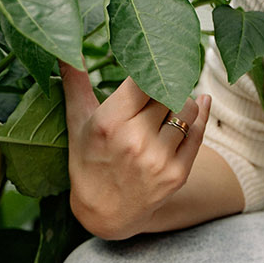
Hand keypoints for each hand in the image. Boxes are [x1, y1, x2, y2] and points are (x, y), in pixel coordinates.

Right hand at [62, 63, 212, 239]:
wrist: (104, 212)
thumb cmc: (88, 159)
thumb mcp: (77, 121)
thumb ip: (75, 82)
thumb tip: (63, 50)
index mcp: (109, 123)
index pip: (143, 78)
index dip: (148, 69)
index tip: (147, 64)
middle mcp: (135, 141)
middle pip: (166, 90)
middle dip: (162, 85)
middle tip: (156, 87)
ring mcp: (159, 159)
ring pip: (187, 108)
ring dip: (180, 100)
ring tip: (167, 104)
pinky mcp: (177, 173)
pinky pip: (199, 132)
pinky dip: (200, 114)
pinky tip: (200, 102)